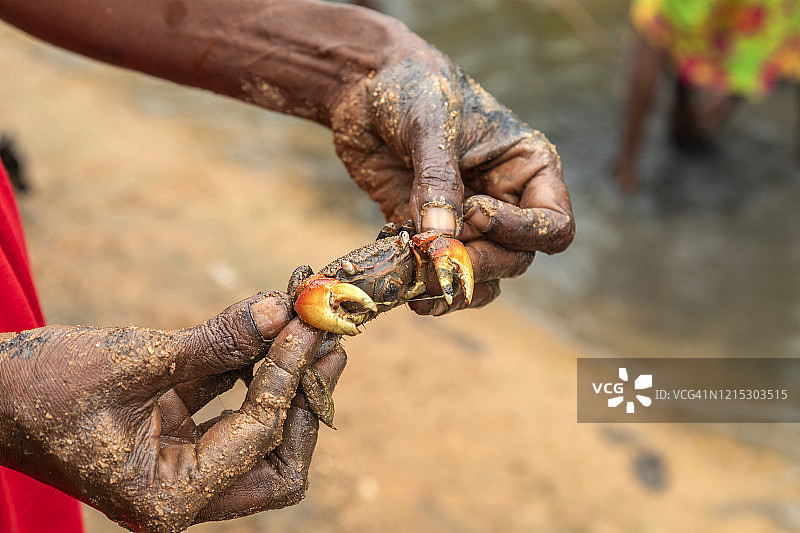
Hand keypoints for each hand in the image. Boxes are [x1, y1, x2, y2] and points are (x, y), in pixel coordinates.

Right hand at [0, 292, 346, 531]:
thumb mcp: (132, 361)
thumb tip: (281, 309)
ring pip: (260, 438)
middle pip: (277, 463)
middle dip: (306, 403)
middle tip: (330, 347)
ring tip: (313, 334)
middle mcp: (182, 492)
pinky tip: (270, 333)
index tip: (308, 326)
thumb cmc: (39, 388)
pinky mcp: (175, 432)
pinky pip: (229, 406)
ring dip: (287, 384)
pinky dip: (251, 371)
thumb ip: (214, 340)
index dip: (288, 377)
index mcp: (168, 497)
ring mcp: (181, 464)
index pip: (257, 437)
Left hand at [329, 34, 574, 310]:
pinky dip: (429, 287)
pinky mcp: (431, 233)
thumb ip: (438, 181)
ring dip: (454, 285)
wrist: (365, 87)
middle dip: (479, 262)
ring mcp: (469, 221)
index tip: (473, 210)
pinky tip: (408, 291)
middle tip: (438, 256)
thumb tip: (442, 240)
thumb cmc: (414, 89)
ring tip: (422, 288)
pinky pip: (443, 272)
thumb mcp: (431, 124)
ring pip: (481, 274)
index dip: (519, 231)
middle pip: (515, 258)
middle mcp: (506, 201)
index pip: (552, 225)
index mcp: (528, 169)